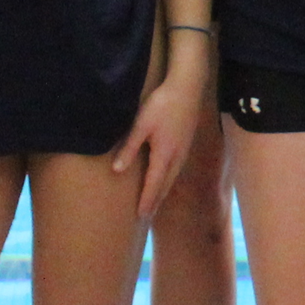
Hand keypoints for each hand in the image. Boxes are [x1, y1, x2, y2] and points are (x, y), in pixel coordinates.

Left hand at [113, 73, 200, 219]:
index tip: (141, 216)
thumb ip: (130, 148)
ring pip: (171, 178)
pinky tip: (164, 179)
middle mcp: (176, 157)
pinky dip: (168, 181)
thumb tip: (117, 170)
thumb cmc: (162, 105)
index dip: (146, 201)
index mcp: (164, 155)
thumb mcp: (141, 125)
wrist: (188, 88)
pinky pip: (175, 169)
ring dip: (162, 192)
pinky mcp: (185, 144)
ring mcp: (183, 151)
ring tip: (154, 202)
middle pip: (164, 186)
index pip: (153, 184)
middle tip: (146, 216)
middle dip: (155, 201)